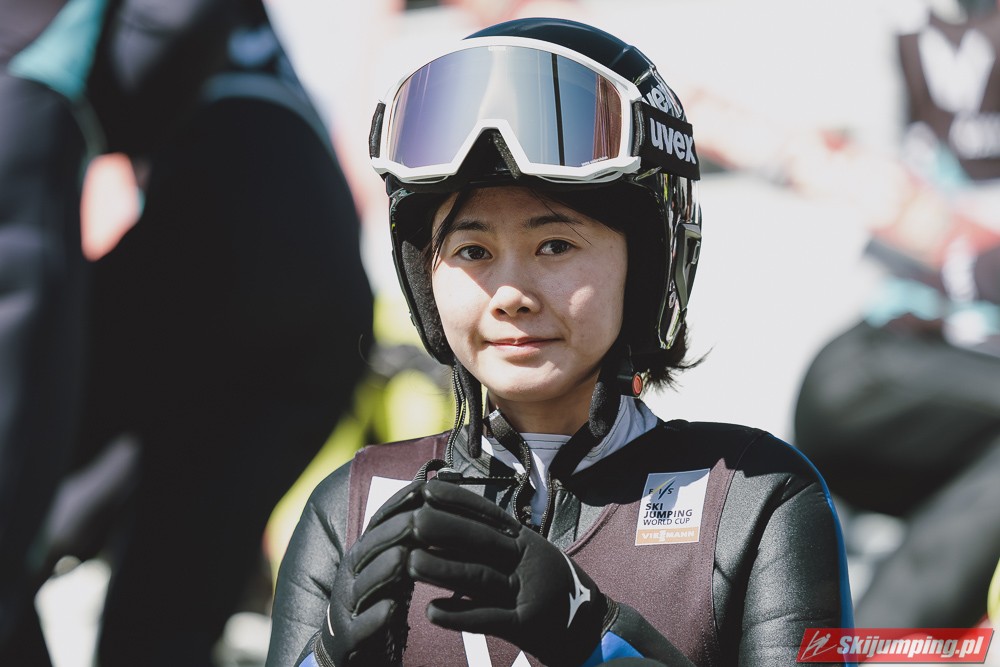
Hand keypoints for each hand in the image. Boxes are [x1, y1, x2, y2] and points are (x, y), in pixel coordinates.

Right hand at [316, 480, 424, 666]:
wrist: (345, 650)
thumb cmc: (376, 602)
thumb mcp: (389, 568)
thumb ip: (405, 541)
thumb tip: (434, 503)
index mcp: (362, 556)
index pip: (378, 523)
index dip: (397, 505)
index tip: (423, 488)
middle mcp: (351, 576)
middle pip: (369, 550)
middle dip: (392, 533)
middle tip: (418, 519)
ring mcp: (347, 607)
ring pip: (363, 586)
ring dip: (382, 570)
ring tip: (402, 558)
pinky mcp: (348, 639)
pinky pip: (361, 628)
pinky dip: (375, 618)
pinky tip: (391, 609)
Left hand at [407, 479, 609, 666]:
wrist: (590, 629)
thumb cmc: (549, 591)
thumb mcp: (528, 559)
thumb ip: (495, 543)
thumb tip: (446, 529)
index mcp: (525, 541)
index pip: (488, 515)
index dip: (457, 501)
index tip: (426, 491)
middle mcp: (527, 561)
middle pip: (481, 541)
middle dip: (444, 530)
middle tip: (410, 523)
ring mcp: (528, 592)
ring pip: (480, 577)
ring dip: (443, 570)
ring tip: (411, 565)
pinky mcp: (526, 626)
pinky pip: (488, 619)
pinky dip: (459, 615)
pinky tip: (432, 612)